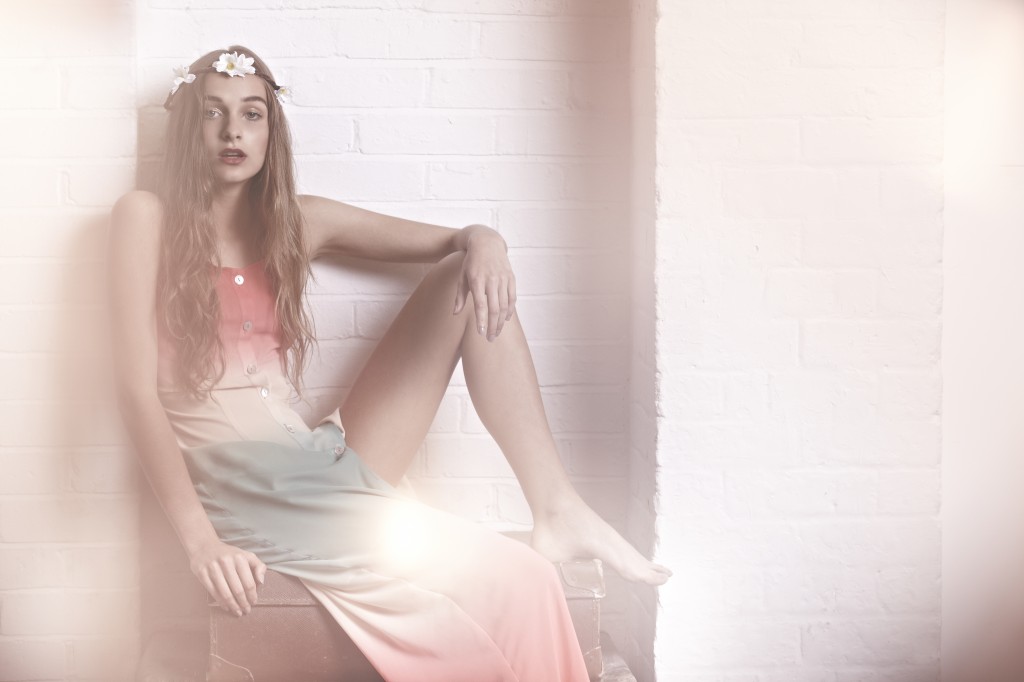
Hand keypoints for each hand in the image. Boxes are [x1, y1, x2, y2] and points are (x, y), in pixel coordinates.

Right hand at [189, 539, 265, 616]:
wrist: (205, 546)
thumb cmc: (229, 554)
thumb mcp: (247, 556)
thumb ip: (259, 566)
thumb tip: (261, 582)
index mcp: (240, 558)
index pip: (249, 582)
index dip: (252, 595)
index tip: (254, 603)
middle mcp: (226, 562)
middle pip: (237, 590)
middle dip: (243, 603)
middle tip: (246, 611)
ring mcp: (213, 568)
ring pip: (225, 593)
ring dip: (233, 605)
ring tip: (237, 612)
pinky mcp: (202, 573)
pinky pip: (213, 592)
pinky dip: (221, 602)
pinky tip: (226, 607)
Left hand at [452, 226, 516, 340]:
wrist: (487, 243)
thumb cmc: (471, 262)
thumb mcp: (462, 276)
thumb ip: (460, 296)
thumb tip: (455, 313)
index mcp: (477, 280)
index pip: (480, 304)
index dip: (481, 320)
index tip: (480, 333)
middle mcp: (492, 280)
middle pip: (494, 308)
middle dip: (492, 325)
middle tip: (490, 338)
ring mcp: (503, 279)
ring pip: (505, 305)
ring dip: (501, 321)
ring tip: (496, 332)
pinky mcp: (511, 278)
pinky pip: (512, 298)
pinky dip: (510, 310)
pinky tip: (505, 319)